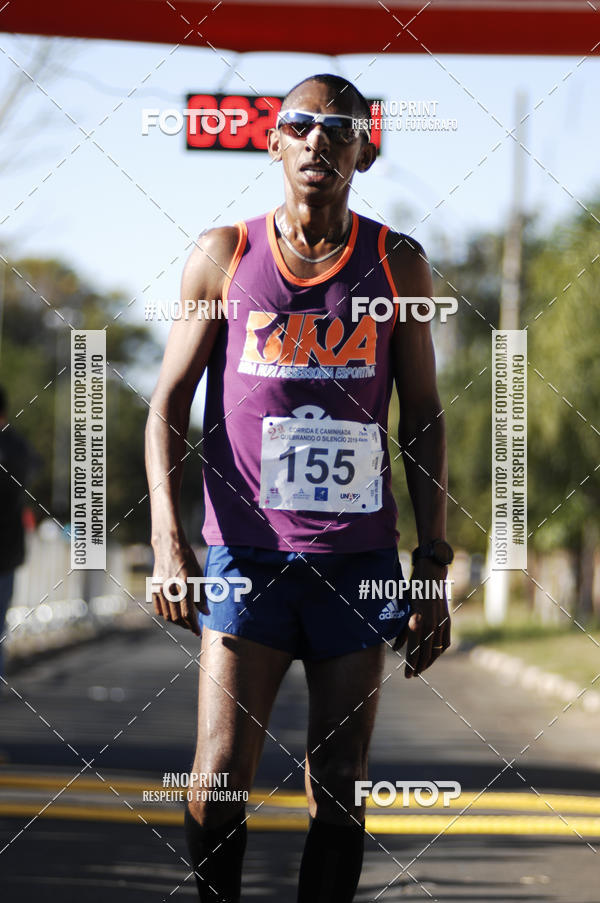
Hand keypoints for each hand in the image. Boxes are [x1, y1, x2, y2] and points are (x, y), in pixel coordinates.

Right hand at [150, 538, 207, 634]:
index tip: (197, 632)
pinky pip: (159, 609)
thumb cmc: (188, 561)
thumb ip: (201, 596)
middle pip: (177, 617)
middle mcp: (171, 589)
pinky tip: (174, 615)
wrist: (170, 548)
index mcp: (185, 586)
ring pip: (167, 615)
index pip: (188, 614)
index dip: (193, 626)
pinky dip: (166, 615)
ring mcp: (160, 590)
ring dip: (177, 622)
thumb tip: (206, 613)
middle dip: (186, 626)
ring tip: (184, 623)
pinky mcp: (154, 589)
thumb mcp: (199, 577)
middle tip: (192, 628)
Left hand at [393, 558, 450, 677]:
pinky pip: (445, 642)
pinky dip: (439, 651)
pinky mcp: (447, 620)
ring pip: (437, 650)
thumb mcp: (403, 608)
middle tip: (411, 676)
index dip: (411, 665)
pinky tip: (434, 655)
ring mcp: (441, 622)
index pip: (415, 651)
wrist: (431, 573)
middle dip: (418, 667)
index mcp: (417, 621)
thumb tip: (395, 648)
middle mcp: (431, 624)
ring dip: (429, 661)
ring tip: (421, 668)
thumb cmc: (412, 589)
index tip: (407, 675)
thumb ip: (401, 630)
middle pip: (426, 654)